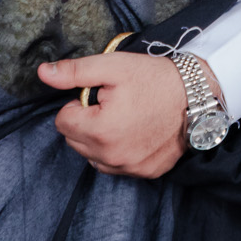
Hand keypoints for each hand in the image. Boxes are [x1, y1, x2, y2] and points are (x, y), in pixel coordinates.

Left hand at [36, 53, 217, 178]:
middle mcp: (112, 156)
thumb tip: (43, 73)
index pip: (62, 121)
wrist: (198, 95)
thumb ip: (74, 72)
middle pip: (75, 141)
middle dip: (86, 122)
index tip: (100, 95)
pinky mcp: (145, 173)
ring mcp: (130, 168)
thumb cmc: (156, 79)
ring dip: (100, 140)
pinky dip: (119, 152)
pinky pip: (116, 166)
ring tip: (125, 118)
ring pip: (93, 157)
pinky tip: (135, 133)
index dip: (78, 104)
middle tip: (113, 104)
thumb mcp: (113, 67)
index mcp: (99, 130)